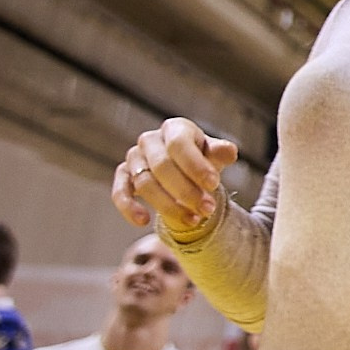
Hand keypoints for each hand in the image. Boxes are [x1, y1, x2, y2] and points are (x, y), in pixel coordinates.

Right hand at [112, 118, 236, 232]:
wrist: (186, 170)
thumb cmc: (202, 158)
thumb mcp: (215, 154)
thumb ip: (221, 152)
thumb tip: (229, 152)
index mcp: (175, 128)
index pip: (179, 145)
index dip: (195, 165)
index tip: (214, 185)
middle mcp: (150, 140)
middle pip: (162, 166)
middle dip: (186, 191)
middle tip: (207, 209)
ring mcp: (134, 157)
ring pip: (145, 183)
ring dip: (168, 205)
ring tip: (194, 220)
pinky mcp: (123, 176)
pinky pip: (120, 192)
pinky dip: (129, 207)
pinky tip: (143, 221)